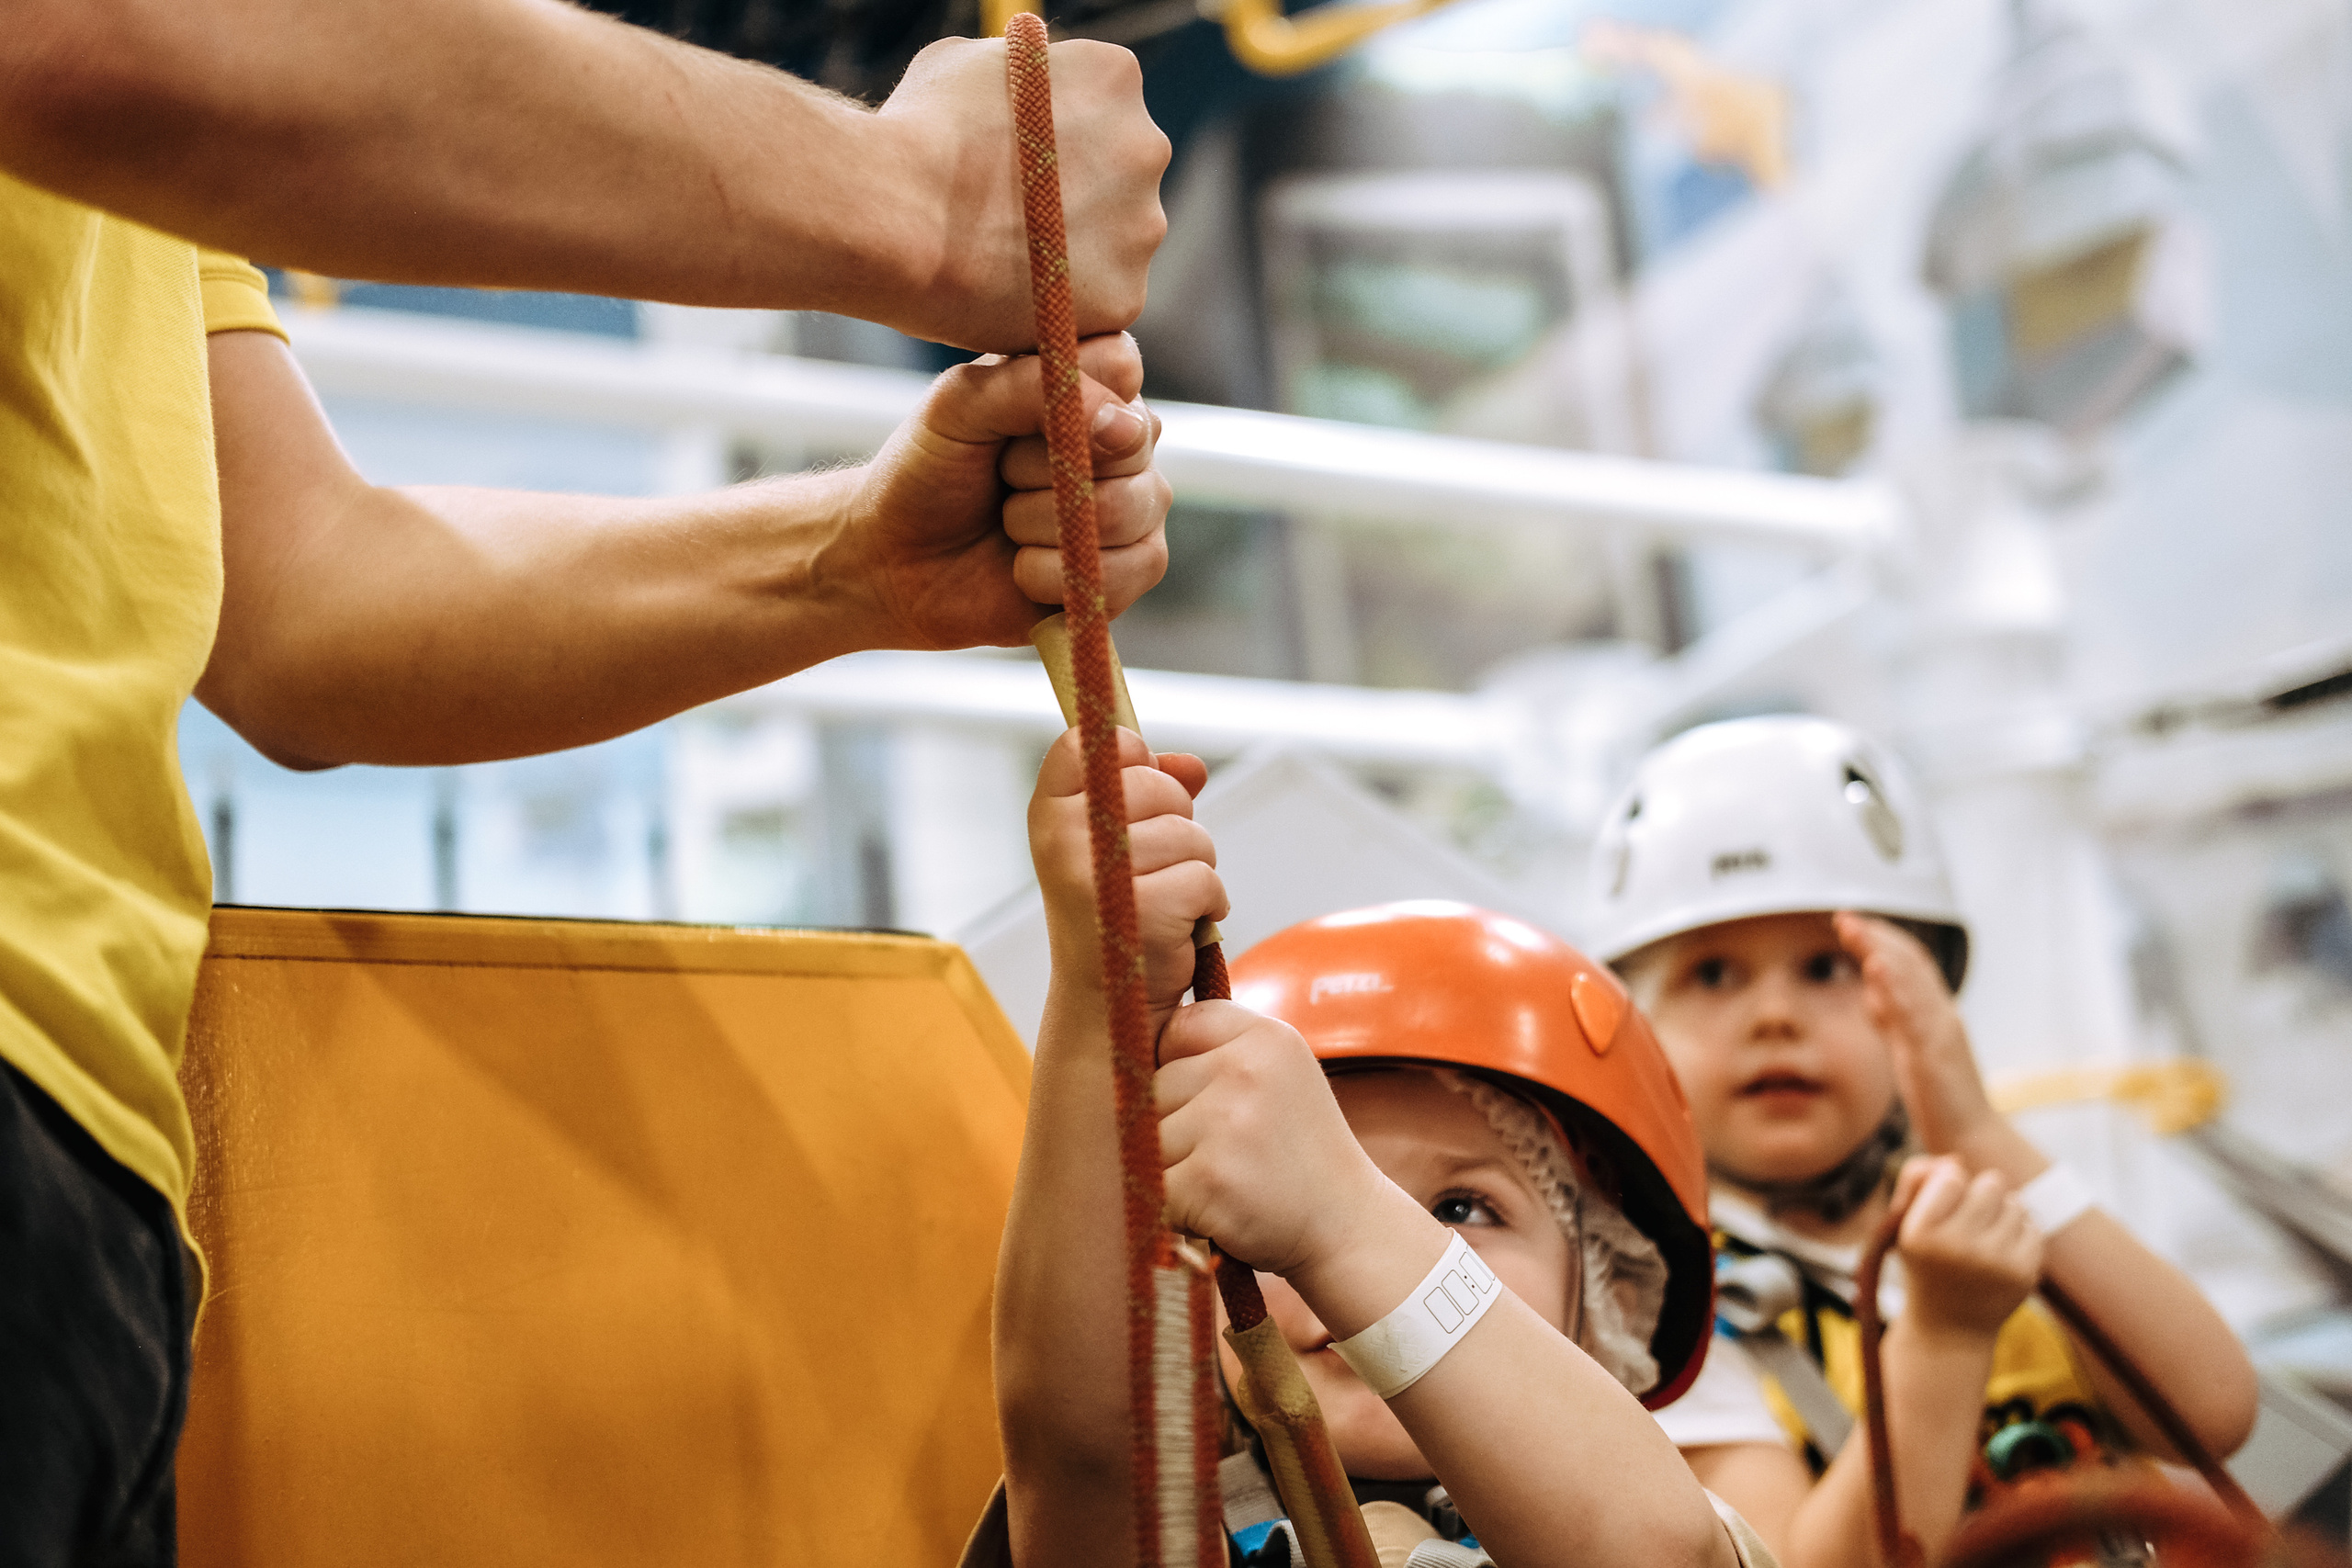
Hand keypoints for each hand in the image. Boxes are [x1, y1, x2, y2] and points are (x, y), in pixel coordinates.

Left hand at [833, 332, 1170, 650]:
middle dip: (1039, 470)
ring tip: (1007, 522)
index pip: (1119, 363)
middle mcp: (1125, 439)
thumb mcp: (959, 406)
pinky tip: (1022, 568)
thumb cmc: (929, 473)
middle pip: (1129, 444)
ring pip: (1126, 509)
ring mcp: (1138, 504)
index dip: (1063, 399)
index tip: (1009, 421)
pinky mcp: (1134, 569)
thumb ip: (1030, 386)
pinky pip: (1128, 570)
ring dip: (1039, 524)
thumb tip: (1122, 421)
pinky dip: (1052, 574)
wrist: (899, 562)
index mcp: (1088, 382)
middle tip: (1000, 476)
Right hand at [876, 37, 1169, 350]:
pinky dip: (1065, 304)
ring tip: (1004, 259)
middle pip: (1120, 177)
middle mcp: (1145, 147)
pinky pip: (1100, 304)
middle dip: (1076, 194)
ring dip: (1074, 251)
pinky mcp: (1125, 298)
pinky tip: (1015, 297)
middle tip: (1011, 214)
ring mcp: (1142, 227)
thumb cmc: (917, 132)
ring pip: (1117, 243)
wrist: (898, 215)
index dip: (1053, 137)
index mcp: (1114, 77)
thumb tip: (1009, 88)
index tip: (1016, 159)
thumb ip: (1010, 76)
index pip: (1102, 106)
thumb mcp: (963, 64)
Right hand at [1029, 727, 1220, 1013]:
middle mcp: (1063, 839)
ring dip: (1196, 867)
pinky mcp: (1143, 911)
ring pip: (1190, 834)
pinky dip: (1209, 903)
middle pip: (1157, 784)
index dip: (1130, 757)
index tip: (1133, 798)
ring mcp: (1099, 877)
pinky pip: (1207, 877)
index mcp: (1049, 813)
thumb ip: (1151, 790)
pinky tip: (1179, 926)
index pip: (1089, 740)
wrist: (1105, 1002)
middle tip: (1152, 869)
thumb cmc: (1114, 911)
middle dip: (1176, 823)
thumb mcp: (1118, 841)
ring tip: (1163, 901)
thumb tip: (1192, 766)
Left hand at [1155, 1000, 1401, 1277]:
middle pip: (1153, 1087)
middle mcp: (1248, 1070)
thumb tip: (1127, 1047)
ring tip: (1223, 1182)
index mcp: (1266, 1036)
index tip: (1209, 1102)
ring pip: (1145, 1139)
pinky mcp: (1209, 1178)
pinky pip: (1151, 1187)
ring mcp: (1228, 1123)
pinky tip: (1216, 1211)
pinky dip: (1172, 1209)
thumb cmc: (1296, 1151)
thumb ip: (1219, 1050)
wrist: (1348, 1227)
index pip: (1177, 1028)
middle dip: (1172, 1126)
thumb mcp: (1278, 1075)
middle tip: (1228, 1155)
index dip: (1178, 1067)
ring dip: (1169, 1170)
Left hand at [1836, 913, 2006, 1163]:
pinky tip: (1874, 968)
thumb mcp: (1911, 1053)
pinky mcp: (1933, 1057)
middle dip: (1877, 936)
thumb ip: (1893, 1022)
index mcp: (1936, 1015)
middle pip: (1911, 963)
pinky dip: (1893, 988)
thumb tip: (1871, 992)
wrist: (1973, 1140)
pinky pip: (1912, 1017)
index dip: (1883, 940)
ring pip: (1913, 981)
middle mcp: (1942, 1016)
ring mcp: (1940, 1034)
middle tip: (1844, 916)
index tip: (1853, 922)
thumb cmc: (1943, 1101)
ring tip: (1854, 928)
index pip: (1912, 965)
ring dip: (1880, 949)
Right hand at [1892, 1156, 2042, 1339]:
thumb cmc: (1924, 1264)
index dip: (1949, 1183)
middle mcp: (1956, 1248)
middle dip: (1981, 1194)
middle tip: (1968, 1219)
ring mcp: (1994, 1263)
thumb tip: (1953, 1160)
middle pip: (1991, 1184)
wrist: (1949, 1329)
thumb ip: (1917, 1179)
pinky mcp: (2024, 1274)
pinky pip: (2033, 1228)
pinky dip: (2019, 1235)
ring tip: (1983, 1238)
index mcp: (1919, 1234)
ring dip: (2001, 1214)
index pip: (1952, 1176)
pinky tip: (2000, 1254)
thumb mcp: (1903, 1223)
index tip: (1941, 1204)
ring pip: (2016, 1204)